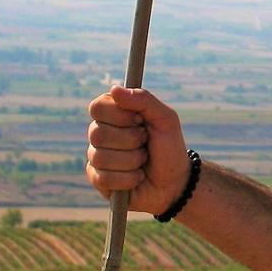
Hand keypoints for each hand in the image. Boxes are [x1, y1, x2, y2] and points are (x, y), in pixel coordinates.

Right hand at [85, 86, 190, 214]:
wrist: (175, 182)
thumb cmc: (169, 147)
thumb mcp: (166, 119)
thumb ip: (144, 100)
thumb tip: (114, 88)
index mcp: (114, 114)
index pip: (97, 107)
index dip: (119, 115)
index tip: (140, 120)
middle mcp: (100, 133)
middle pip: (97, 133)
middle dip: (131, 140)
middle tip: (146, 142)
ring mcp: (96, 156)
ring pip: (101, 157)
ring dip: (133, 160)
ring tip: (144, 160)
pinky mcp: (97, 179)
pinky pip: (104, 178)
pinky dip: (128, 178)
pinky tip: (137, 177)